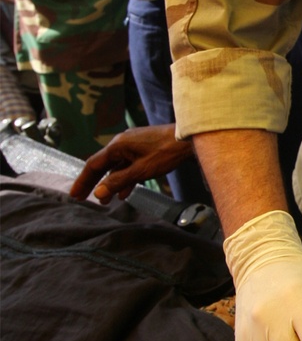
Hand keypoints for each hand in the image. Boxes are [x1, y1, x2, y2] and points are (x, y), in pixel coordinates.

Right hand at [70, 124, 192, 202]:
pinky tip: (124, 192)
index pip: (93, 165)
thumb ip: (119, 181)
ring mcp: (132, 145)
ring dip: (110, 183)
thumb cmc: (165, 153)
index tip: (75, 195)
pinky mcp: (142, 148)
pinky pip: (127, 164)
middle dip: (93, 183)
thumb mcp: (141, 171)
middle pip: (102, 165)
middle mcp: (121, 143)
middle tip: (83, 198)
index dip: (83, 181)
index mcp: (117, 146)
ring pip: (116, 166)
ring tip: (106, 201)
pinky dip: (124, 178)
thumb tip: (99, 193)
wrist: (188, 139)